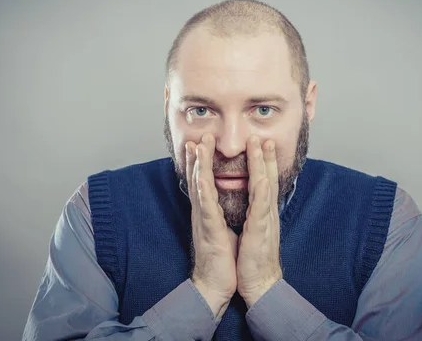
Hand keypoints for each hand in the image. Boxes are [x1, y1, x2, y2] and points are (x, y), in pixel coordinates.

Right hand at [187, 133, 238, 319]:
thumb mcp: (223, 229)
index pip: (205, 180)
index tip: (203, 142)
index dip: (203, 161)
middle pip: (199, 178)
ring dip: (199, 166)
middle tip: (199, 135)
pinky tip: (202, 180)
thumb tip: (223, 200)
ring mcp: (204, 221)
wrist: (217, 285)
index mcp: (209, 211)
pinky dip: (204, 193)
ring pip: (200, 188)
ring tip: (198, 147)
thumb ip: (220, 212)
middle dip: (199, 156)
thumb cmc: (222, 258)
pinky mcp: (209, 232)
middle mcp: (204, 213)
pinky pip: (206, 210)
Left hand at [236, 135, 282, 307]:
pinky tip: (262, 178)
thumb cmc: (253, 259)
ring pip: (264, 186)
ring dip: (262, 164)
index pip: (262, 180)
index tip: (259, 142)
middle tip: (263, 133)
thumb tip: (252, 201)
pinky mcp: (260, 232)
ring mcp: (265, 220)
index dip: (262, 160)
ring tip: (259, 144)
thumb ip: (254, 213)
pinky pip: (260, 209)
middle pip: (266, 176)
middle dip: (264, 154)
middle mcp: (266, 212)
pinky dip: (262, 192)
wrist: (259, 284)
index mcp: (262, 212)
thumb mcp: (253, 230)